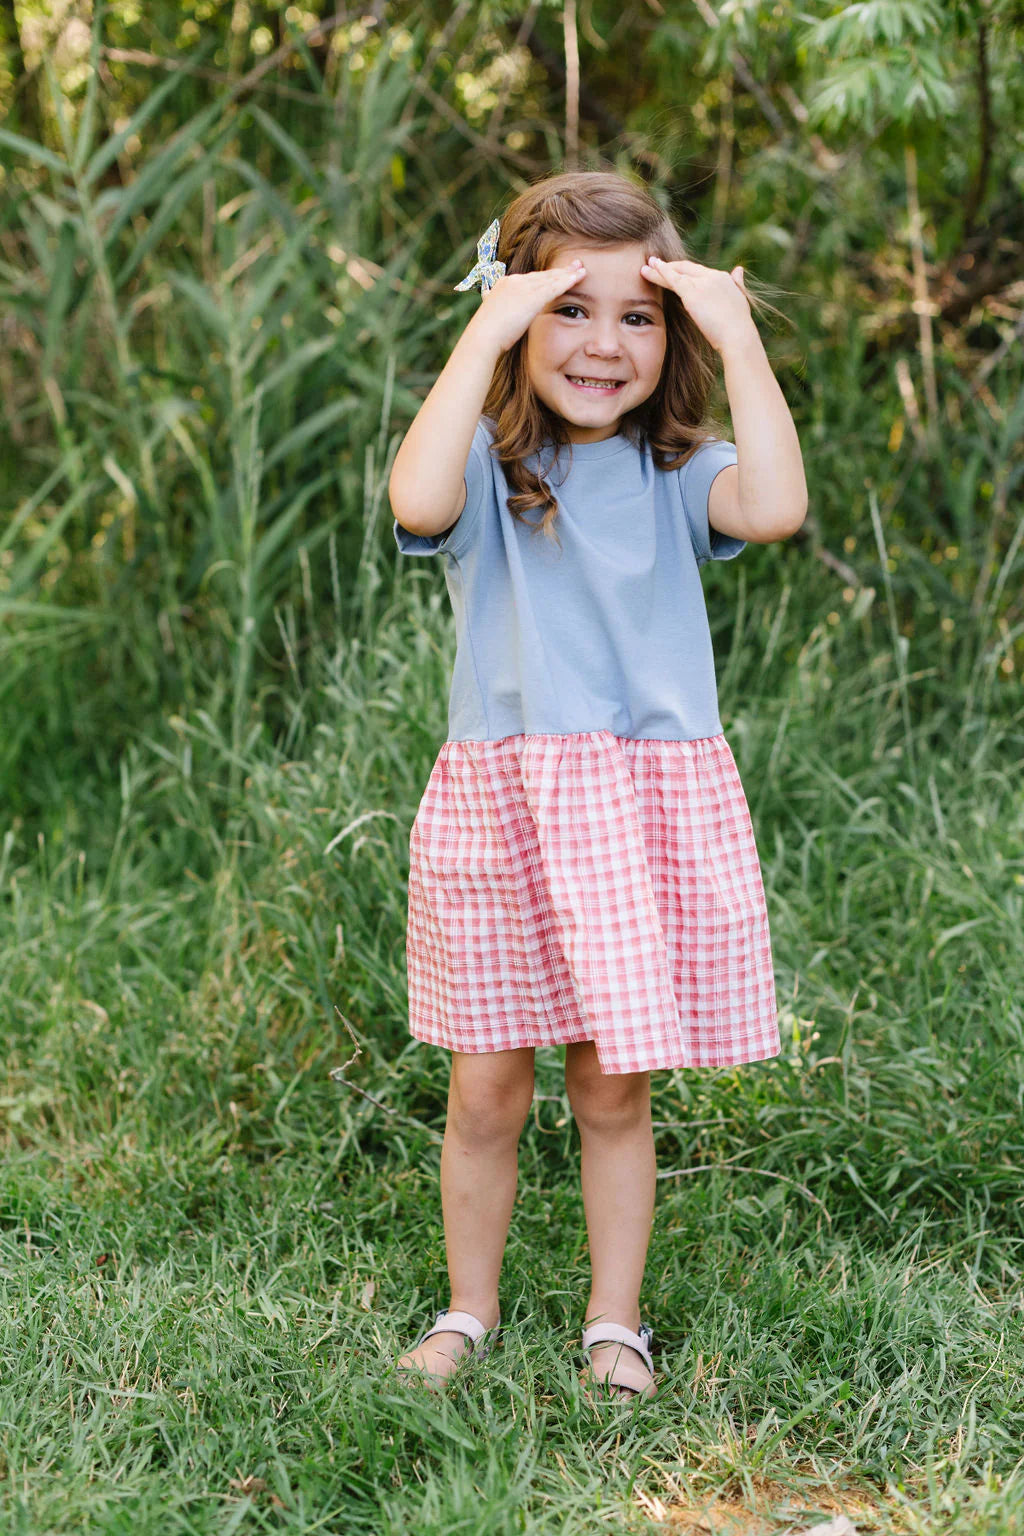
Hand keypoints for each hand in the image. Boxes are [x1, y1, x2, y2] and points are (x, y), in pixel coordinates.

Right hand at [466, 260, 588, 354]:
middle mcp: (514, 281)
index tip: (555, 275)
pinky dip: (568, 280)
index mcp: (504, 285)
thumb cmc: (486, 335)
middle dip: (559, 271)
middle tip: (575, 264)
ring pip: (551, 278)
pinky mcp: (532, 297)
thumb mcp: (492, 320)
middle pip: (542, 275)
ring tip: (581, 269)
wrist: (483, 336)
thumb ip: (500, 316)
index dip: (545, 277)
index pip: (530, 279)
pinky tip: (579, 277)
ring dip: (568, 273)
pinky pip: (555, 286)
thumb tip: (501, 321)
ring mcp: (523, 287)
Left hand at [640, 256, 756, 354]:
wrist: (738, 336)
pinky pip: (672, 280)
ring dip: (658, 269)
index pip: (697, 271)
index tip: (672, 269)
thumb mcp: (740, 299)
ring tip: (645, 267)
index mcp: (722, 278)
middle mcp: (712, 276)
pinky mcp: (692, 294)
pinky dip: (660, 273)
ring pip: (676, 273)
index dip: (683, 270)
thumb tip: (738, 270)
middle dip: (669, 266)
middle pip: (686, 268)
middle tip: (653, 262)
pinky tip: (649, 270)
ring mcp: (701, 283)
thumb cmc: (739, 326)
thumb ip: (737, 283)